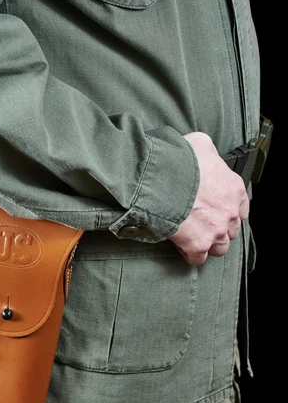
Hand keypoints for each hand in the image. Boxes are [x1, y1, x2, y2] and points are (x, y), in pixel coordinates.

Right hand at [170, 132, 248, 265]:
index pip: (241, 208)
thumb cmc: (179, 159)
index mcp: (234, 189)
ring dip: (209, 244)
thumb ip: (209, 153)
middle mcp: (229, 212)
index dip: (228, 210)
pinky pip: (198, 258)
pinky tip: (183, 246)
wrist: (161, 178)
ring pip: (220, 247)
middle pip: (232, 230)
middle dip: (219, 228)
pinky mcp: (197, 245)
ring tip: (195, 238)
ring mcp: (215, 231)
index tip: (217, 210)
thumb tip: (203, 154)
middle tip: (203, 223)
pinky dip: (191, 254)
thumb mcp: (200, 143)